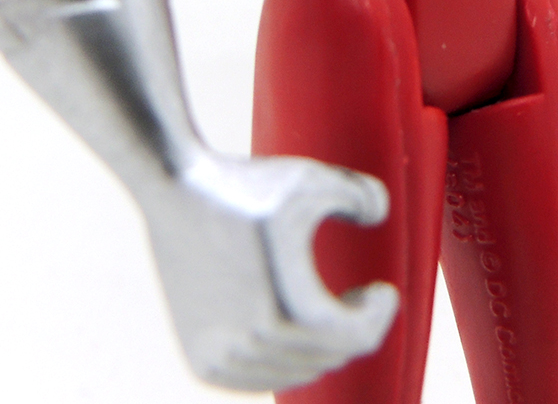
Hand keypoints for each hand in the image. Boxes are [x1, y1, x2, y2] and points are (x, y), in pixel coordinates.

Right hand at [160, 146, 399, 389]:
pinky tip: (288, 327)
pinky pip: (260, 378)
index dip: (379, 314)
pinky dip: (281, 361)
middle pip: (330, 356)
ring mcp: (223, 357)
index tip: (382, 291)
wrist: (176, 189)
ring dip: (317, 346)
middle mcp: (256, 344)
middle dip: (350, 328)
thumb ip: (363, 194)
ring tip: (324, 309)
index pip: (359, 338)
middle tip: (355, 297)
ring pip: (296, 372)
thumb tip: (380, 217)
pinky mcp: (201, 359)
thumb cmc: (249, 184)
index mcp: (291, 309)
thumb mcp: (313, 179)